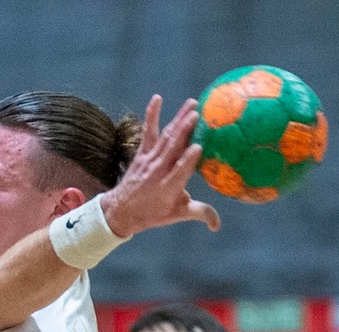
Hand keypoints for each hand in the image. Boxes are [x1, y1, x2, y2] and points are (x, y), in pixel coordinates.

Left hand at [101, 96, 220, 236]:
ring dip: (178, 119)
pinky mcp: (143, 152)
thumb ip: (199, 213)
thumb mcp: (176, 214)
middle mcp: (158, 171)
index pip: (180, 170)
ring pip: (166, 137)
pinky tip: (157, 98)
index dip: (188, 159)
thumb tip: (217, 225)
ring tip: (191, 104)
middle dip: (184, 131)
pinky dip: (151, 115)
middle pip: (173, 148)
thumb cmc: (152, 213)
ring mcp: (150, 159)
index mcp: (169, 187)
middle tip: (198, 114)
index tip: (199, 147)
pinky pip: (148, 131)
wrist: (121, 210)